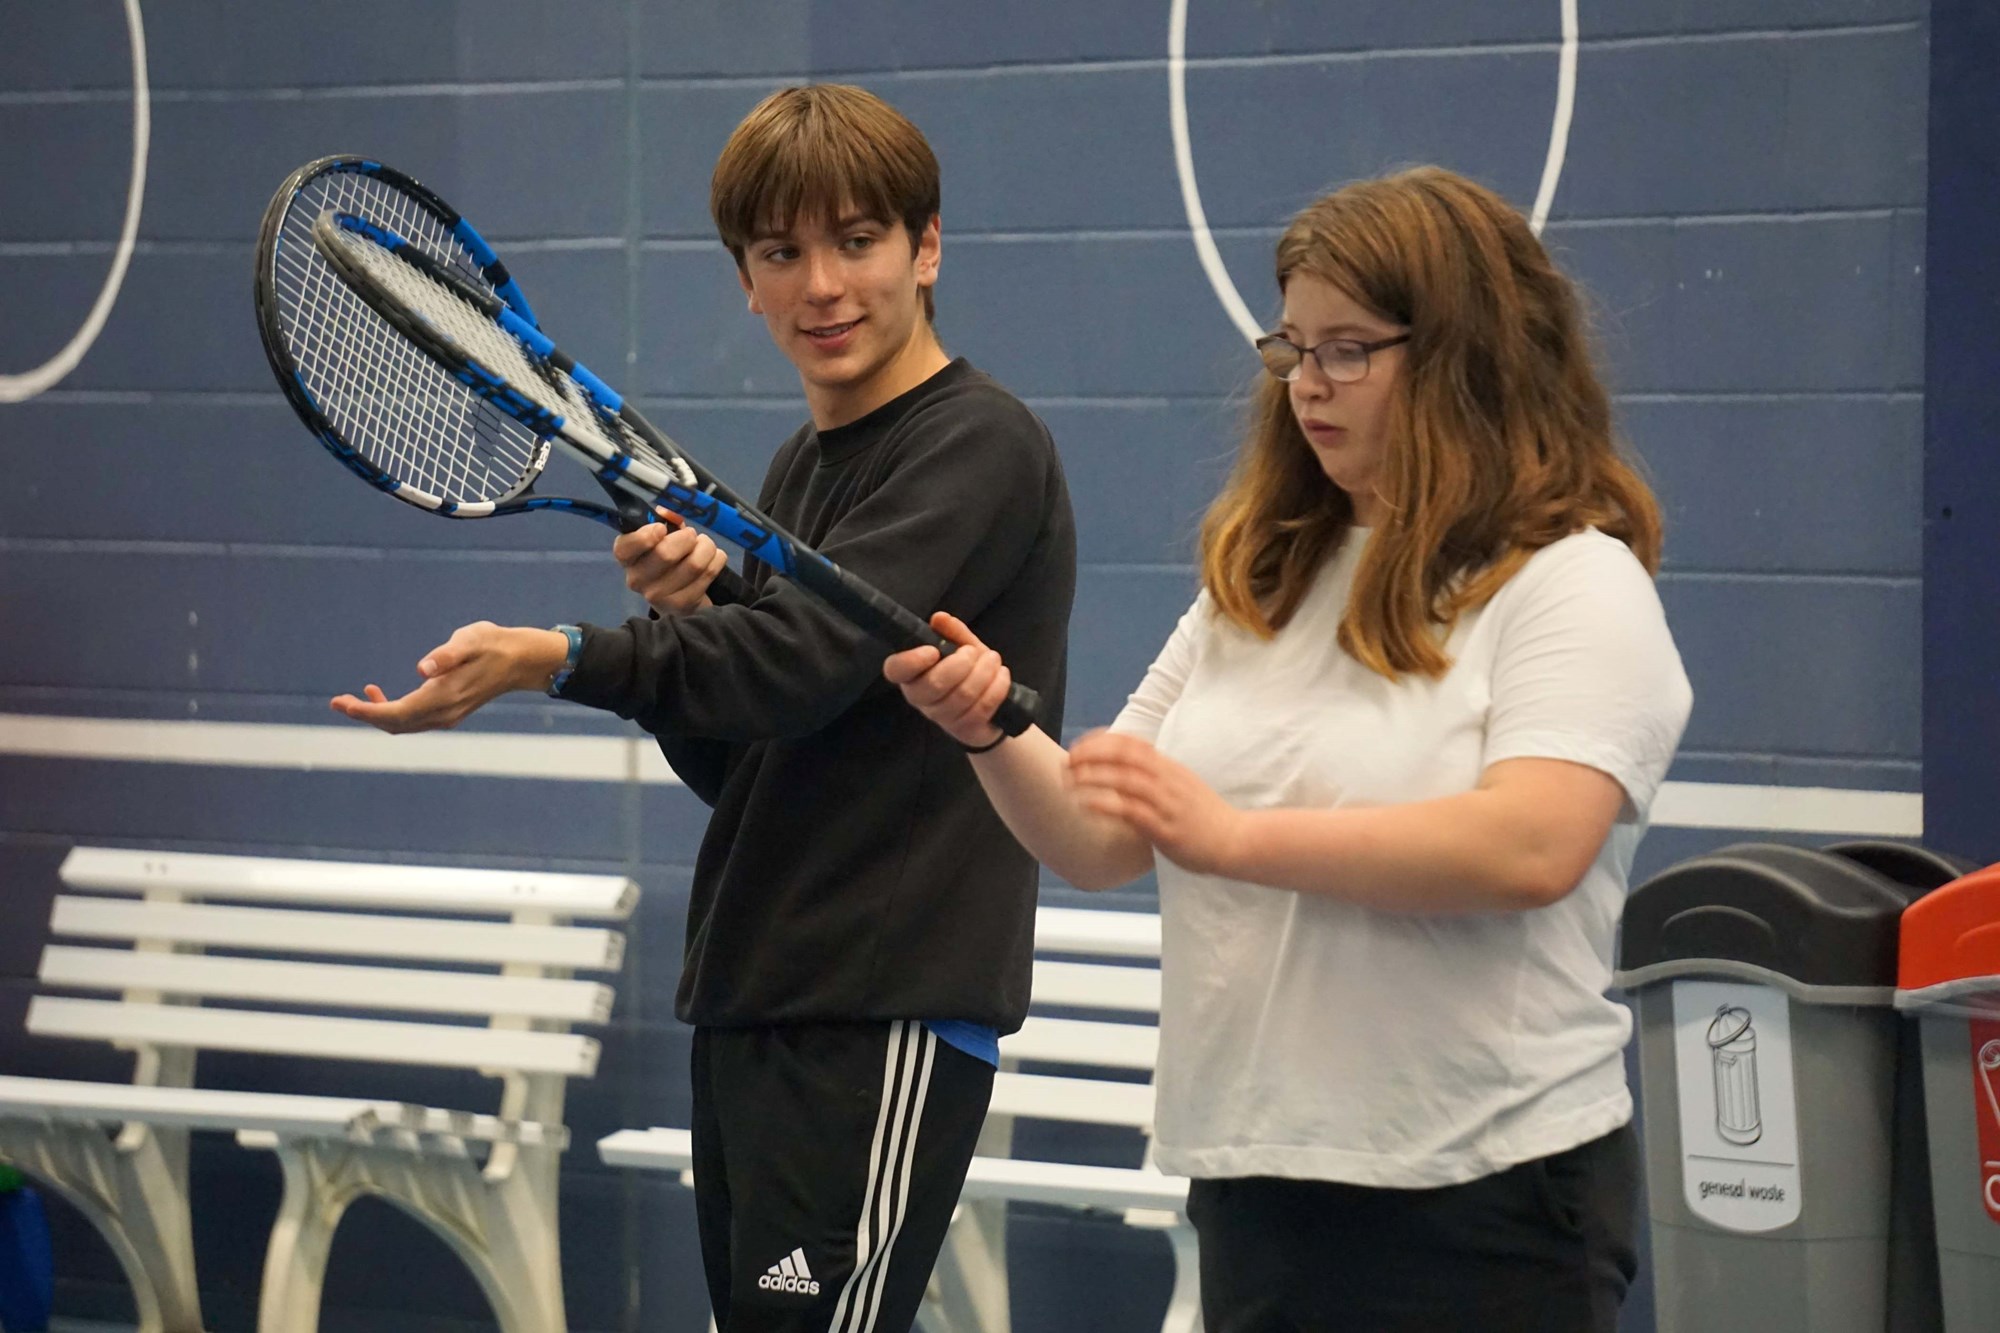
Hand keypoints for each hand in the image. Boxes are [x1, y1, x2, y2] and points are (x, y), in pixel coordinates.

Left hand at [330, 621, 566, 733]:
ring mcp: (446, 716)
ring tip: (350, 699)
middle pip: (395, 724)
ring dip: (375, 715)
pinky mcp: (447, 712)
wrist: (519, 660)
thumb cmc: (492, 644)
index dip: (368, 711)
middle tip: (336, 701)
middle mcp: (444, 713)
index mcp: (445, 696)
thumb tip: (422, 669)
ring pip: (401, 725)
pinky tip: (376, 693)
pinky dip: (389, 712)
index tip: (343, 703)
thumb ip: (446, 655)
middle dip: (364, 715)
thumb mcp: (471, 640)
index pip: (398, 712)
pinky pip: (411, 720)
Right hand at [614, 509, 728, 614]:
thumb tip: (669, 514)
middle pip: (666, 553)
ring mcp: (658, 596)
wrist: (679, 594)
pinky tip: (712, 559)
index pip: (626, 547)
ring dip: (706, 547)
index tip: (662, 529)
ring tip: (704, 546)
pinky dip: (716, 559)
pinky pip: (708, 573)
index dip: (646, 535)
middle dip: (686, 537)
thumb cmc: (668, 557)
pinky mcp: (682, 605)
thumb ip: (665, 521)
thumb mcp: (662, 535)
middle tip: (691, 536)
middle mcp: (636, 579)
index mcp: (626, 557)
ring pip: (694, 563)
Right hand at [882, 611, 1010, 749]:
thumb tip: (939, 617)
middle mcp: (921, 698)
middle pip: (934, 684)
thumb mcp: (963, 648)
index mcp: (912, 674)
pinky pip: (982, 707)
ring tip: (994, 659)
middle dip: (961, 663)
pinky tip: (1002, 675)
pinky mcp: (964, 730)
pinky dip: (997, 687)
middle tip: (974, 652)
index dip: (911, 660)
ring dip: (984, 672)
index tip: (933, 650)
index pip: (895, 670)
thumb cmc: (968, 673)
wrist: (989, 710)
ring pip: (963, 695)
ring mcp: (942, 717)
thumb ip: (952, 633)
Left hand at [1066, 730, 1246, 876]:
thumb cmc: (1207, 818)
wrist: (1238, 841)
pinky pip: (1131, 811)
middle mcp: (1168, 780)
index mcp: (1170, 768)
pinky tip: (1087, 804)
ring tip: (1070, 780)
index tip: (1080, 745)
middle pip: (1124, 756)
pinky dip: (1106, 805)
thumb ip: (1157, 777)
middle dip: (1091, 754)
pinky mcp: (1165, 829)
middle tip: (1068, 760)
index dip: (1102, 740)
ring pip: (1124, 780)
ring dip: (1093, 777)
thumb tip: (1127, 772)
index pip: (1132, 743)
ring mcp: (1167, 804)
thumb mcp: (1183, 786)